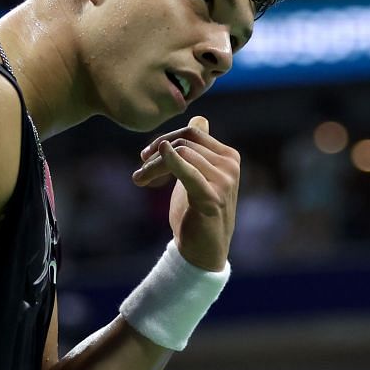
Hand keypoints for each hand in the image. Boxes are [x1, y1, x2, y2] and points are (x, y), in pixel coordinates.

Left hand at [131, 116, 239, 272]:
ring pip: (181, 154)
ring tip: (139, 179)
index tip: (146, 155)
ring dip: (153, 166)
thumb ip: (199, 148)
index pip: (193, 131)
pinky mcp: (212, 198)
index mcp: (228, 156)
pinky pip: (188, 171)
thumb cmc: (197, 213)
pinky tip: (158, 156)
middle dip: (155, 153)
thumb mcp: (199, 174)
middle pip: (185, 142)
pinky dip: (172, 161)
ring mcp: (224, 181)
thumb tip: (199, 119)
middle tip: (139, 172)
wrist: (202, 251)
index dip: (166, 138)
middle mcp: (230, 165)